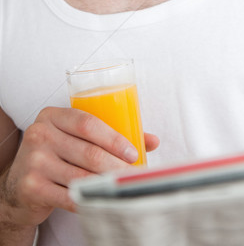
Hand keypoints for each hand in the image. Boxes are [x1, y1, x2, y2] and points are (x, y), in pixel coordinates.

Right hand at [0, 106, 158, 228]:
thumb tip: (152, 140)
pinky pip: (69, 196)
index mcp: (52, 116)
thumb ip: (110, 135)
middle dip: (117, 166)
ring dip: (107, 184)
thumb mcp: (75, 138)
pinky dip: (89, 199)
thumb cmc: (56, 155)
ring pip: (81, 176)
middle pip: (88, 152)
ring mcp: (33, 161)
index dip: (114, 139)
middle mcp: (40, 134)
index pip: (88, 123)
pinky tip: (101, 200)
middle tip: (135, 175)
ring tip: (124, 187)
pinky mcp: (31, 186)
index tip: (134, 153)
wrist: (18, 186)